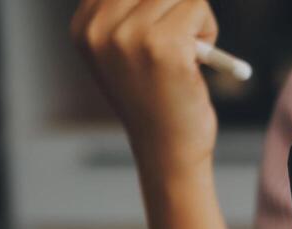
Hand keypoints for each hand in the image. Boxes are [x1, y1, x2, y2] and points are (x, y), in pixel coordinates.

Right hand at [71, 0, 219, 177]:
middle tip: (182, 42)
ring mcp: (128, 36)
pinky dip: (207, 31)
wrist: (168, 151)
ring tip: (188, 55)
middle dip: (176, 5)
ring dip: (195, 18)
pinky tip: (197, 63)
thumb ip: (130, 14)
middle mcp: (99, 29)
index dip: (153, 3)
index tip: (158, 36)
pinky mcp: (163, 45)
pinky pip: (198, 6)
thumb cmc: (157, 101)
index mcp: (84, 27)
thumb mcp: (127, 52)